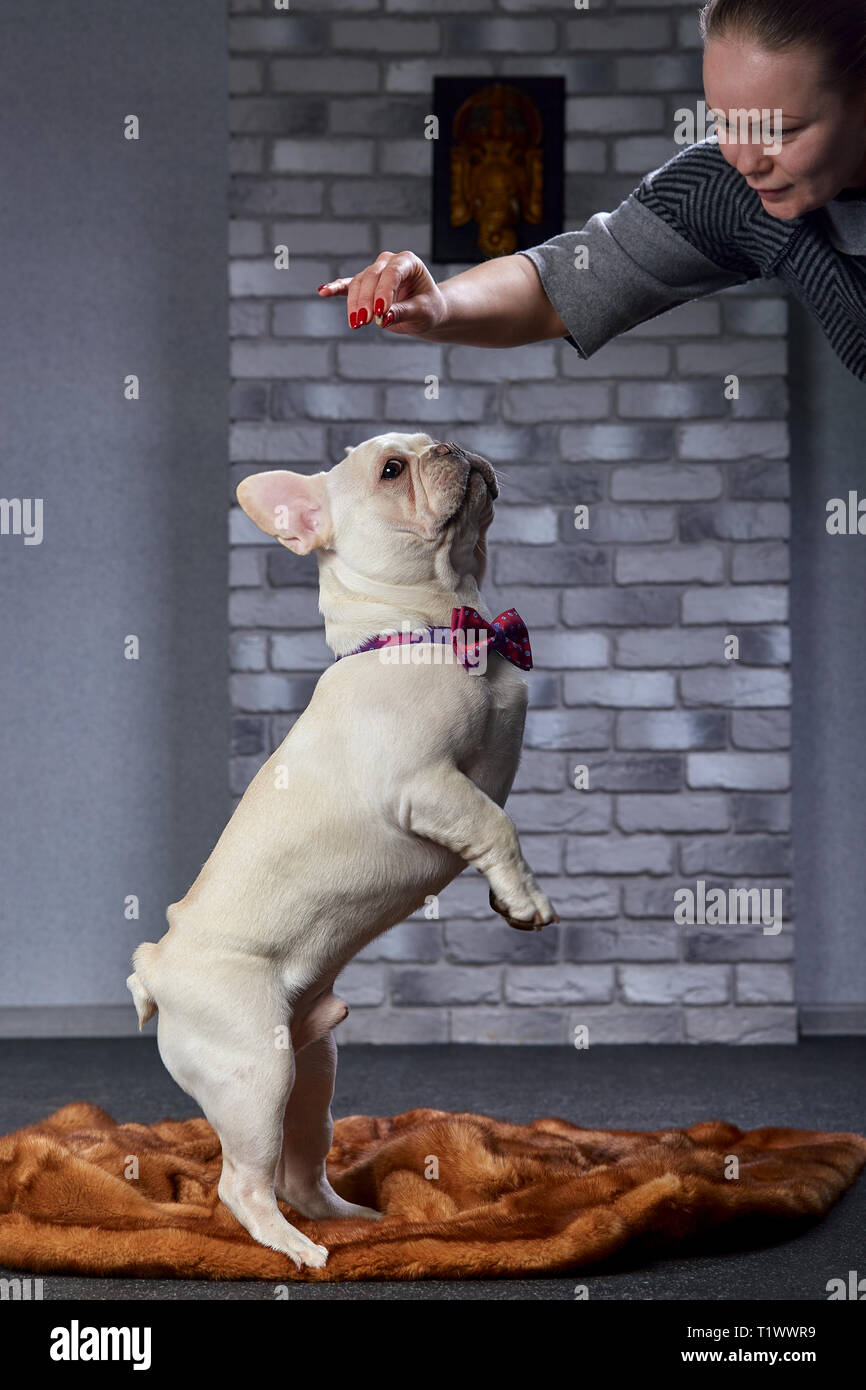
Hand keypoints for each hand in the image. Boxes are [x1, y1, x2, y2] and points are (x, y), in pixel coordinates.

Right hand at [317, 250, 447, 336]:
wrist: (425, 311)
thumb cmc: (428, 308)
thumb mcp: (422, 312)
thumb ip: (404, 312)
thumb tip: (384, 317)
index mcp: (407, 262)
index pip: (392, 273)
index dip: (384, 292)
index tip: (380, 312)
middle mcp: (389, 262)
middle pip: (371, 277)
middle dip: (366, 300)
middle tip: (364, 322)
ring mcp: (375, 271)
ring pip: (358, 284)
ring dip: (355, 304)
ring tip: (356, 324)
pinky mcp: (365, 285)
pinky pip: (348, 286)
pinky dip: (336, 288)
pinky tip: (323, 292)